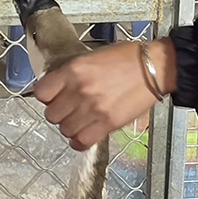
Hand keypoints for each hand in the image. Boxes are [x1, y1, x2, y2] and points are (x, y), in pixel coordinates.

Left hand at [34, 38, 178, 149]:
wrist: (155, 67)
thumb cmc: (128, 58)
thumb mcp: (93, 57)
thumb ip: (73, 73)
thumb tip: (59, 87)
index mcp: (74, 70)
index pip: (41, 92)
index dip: (47, 96)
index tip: (54, 97)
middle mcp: (80, 90)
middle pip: (51, 114)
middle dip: (59, 112)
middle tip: (70, 108)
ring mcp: (93, 109)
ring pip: (65, 130)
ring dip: (70, 127)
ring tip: (81, 120)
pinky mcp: (108, 123)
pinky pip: (81, 141)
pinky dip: (79, 141)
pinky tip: (84, 133)